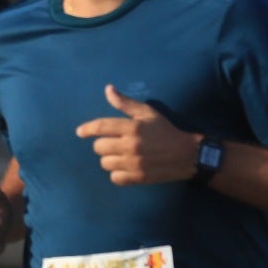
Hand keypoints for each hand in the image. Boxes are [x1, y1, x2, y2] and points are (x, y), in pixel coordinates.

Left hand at [74, 84, 196, 185]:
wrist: (187, 154)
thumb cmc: (165, 131)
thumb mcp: (148, 113)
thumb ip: (125, 103)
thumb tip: (108, 89)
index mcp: (132, 127)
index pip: (100, 127)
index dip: (87, 129)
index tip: (80, 132)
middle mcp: (131, 145)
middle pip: (99, 147)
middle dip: (103, 145)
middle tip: (114, 144)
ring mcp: (134, 163)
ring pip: (105, 163)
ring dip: (110, 159)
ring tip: (121, 155)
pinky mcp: (138, 177)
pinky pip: (114, 178)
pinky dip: (117, 174)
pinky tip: (125, 168)